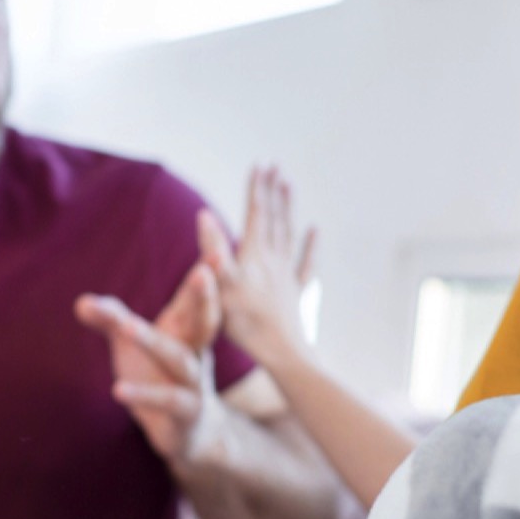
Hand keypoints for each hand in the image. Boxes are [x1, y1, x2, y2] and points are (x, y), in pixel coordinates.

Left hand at [76, 264, 224, 463]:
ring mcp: (195, 383)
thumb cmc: (161, 374)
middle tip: (202, 273)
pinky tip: (117, 390)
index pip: (198, 295)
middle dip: (204, 297)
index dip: (210, 270)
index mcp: (187, 328)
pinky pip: (168, 401)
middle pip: (204, 321)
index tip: (217, 246)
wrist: (190, 430)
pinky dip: (145, 395)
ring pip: (178, 359)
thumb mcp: (132, 343)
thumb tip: (80, 303)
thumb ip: (110, 319)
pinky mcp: (186, 412)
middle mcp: (196, 351)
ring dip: (152, 341)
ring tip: (126, 327)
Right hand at [199, 166, 316, 370]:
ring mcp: (287, 276)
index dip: (256, 189)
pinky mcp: (297, 294)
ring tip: (289, 186)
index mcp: (254, 256)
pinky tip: (315, 231)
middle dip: (272, 192)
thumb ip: (213, 249)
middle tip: (275, 167)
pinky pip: (306, 263)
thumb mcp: (222, 286)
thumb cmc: (246, 323)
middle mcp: (274, 261)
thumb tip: (204, 215)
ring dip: (288, 209)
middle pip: (274, 219)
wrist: (282, 354)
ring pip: (289, 234)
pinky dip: (311, 245)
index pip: (255, 214)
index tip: (260, 164)